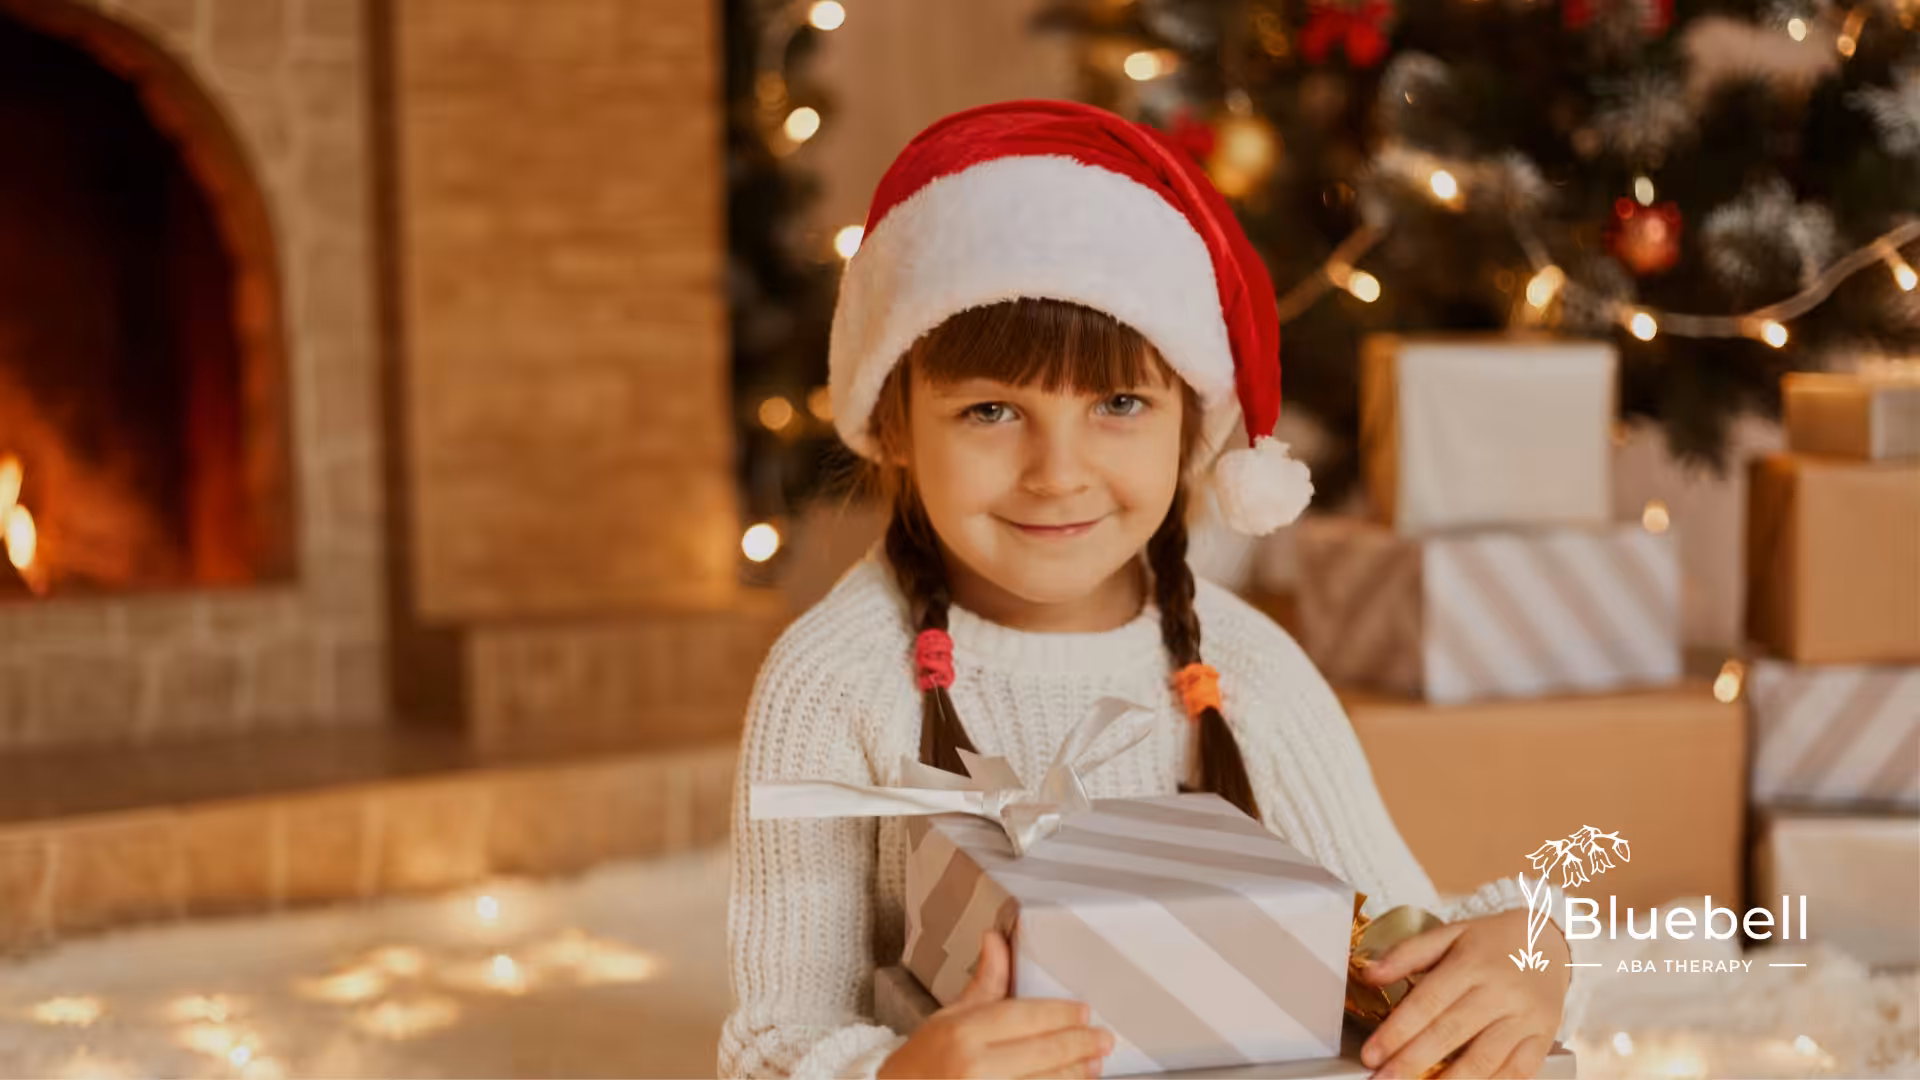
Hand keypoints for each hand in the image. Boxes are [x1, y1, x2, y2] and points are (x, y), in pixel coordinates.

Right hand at [879, 929, 1114, 1078]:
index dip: (1061, 1015)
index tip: (1085, 1012)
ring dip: (1075, 1074)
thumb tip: (997, 939)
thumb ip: (985, 982)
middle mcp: (975, 1066)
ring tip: (1094, 1064)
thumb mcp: (951, 1015)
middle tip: (1104, 1039)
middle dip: (1080, 1045)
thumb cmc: (925, 1058)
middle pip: (1043, 1052)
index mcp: (965, 1032)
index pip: (1025, 1017)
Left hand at [1357, 908, 1568, 1078]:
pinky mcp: (1544, 1039)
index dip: (1396, 1032)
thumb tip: (1368, 974)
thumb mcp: (1450, 934)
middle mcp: (1500, 992)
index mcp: (1471, 963)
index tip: (1370, 1055)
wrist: (1550, 942)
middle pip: (1449, 1034)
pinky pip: (1518, 1073)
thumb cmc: (1491, 942)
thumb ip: (1408, 953)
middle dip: (1411, 1063)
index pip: (1427, 1002)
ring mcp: (1525, 1018)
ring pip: (1483, 1060)